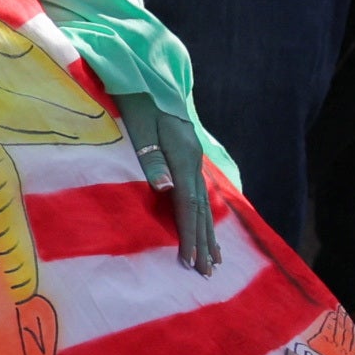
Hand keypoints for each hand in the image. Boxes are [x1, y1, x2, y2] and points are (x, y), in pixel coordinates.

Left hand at [105, 87, 218, 272]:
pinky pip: (203, 194)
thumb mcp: (140, 130)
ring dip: (210, 233)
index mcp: (182, 156)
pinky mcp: (191, 158)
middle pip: (202, 209)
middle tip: (207, 272)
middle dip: (204, 242)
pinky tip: (212, 229)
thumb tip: (165, 189)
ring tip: (216, 260)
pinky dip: (208, 216)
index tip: (189, 259)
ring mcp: (196, 160)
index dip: (189, 233)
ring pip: (206, 204)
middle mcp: (194, 161)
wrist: (148, 82)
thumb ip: (152, 160)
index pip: (187, 204)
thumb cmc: (137, 106)